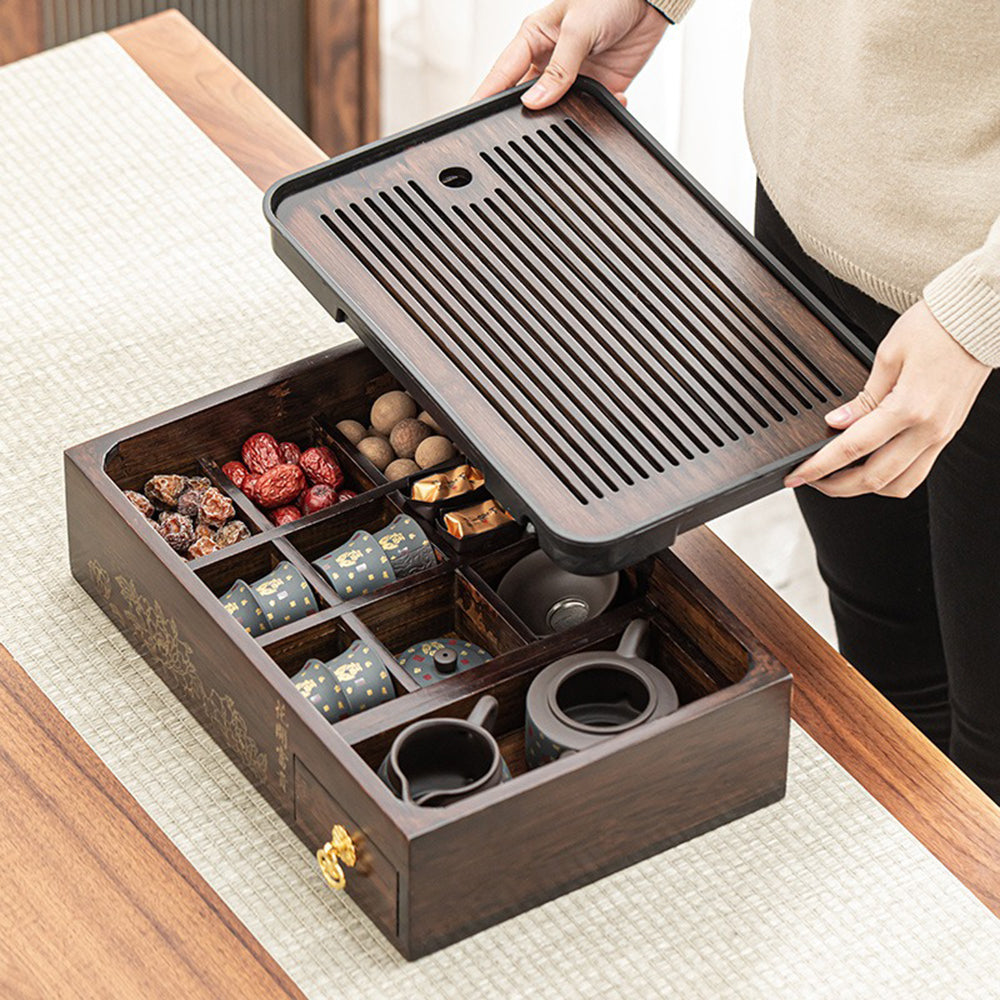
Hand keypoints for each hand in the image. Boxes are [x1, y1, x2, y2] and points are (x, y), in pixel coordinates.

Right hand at [470, 0, 666, 109]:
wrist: (650, 0)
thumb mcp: (577, 30)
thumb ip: (559, 69)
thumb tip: (534, 102)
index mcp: (533, 39)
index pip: (501, 74)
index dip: (485, 96)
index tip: (471, 117)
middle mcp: (549, 60)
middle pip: (525, 97)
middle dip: (523, 114)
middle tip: (519, 130)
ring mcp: (572, 77)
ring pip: (555, 109)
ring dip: (563, 116)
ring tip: (567, 118)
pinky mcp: (597, 87)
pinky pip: (590, 110)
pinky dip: (597, 114)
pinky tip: (607, 104)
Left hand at [784, 300, 989, 497]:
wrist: (978, 322)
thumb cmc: (936, 328)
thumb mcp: (888, 355)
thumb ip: (862, 398)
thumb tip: (837, 423)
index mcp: (909, 407)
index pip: (853, 448)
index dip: (819, 465)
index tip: (798, 474)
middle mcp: (928, 429)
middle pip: (874, 478)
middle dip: (836, 486)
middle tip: (811, 480)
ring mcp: (941, 436)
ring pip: (899, 485)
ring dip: (864, 488)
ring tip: (838, 477)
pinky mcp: (947, 435)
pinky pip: (917, 472)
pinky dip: (889, 478)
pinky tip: (870, 466)